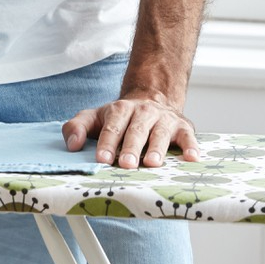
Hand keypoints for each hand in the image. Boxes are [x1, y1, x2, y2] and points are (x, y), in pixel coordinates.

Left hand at [62, 91, 199, 169]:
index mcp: (120, 110)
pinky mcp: (183, 127)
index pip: (112, 127)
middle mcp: (143, 112)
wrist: (152, 99)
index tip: (101, 159)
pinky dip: (191, 146)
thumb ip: (77, 127)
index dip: (106, 144)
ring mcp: (164, 119)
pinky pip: (187, 136)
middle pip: (136, 131)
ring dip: (156, 148)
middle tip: (126, 164)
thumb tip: (72, 145)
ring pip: (160, 133)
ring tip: (152, 164)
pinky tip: (192, 158)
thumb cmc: (120, 118)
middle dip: (131, 147)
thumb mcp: (95, 118)